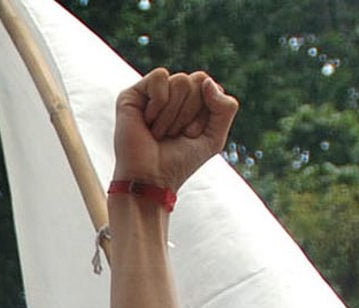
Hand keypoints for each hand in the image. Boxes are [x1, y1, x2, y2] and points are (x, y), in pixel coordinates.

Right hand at [113, 69, 237, 192]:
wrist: (150, 180)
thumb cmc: (179, 162)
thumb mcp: (215, 137)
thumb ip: (226, 107)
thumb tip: (207, 82)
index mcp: (191, 101)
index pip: (210, 86)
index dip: (204, 112)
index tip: (189, 135)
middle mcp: (172, 94)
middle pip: (198, 79)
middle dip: (190, 112)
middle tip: (173, 134)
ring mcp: (152, 93)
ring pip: (180, 80)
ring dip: (173, 113)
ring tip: (159, 132)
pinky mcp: (132, 94)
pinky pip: (159, 77)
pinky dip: (158, 102)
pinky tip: (147, 120)